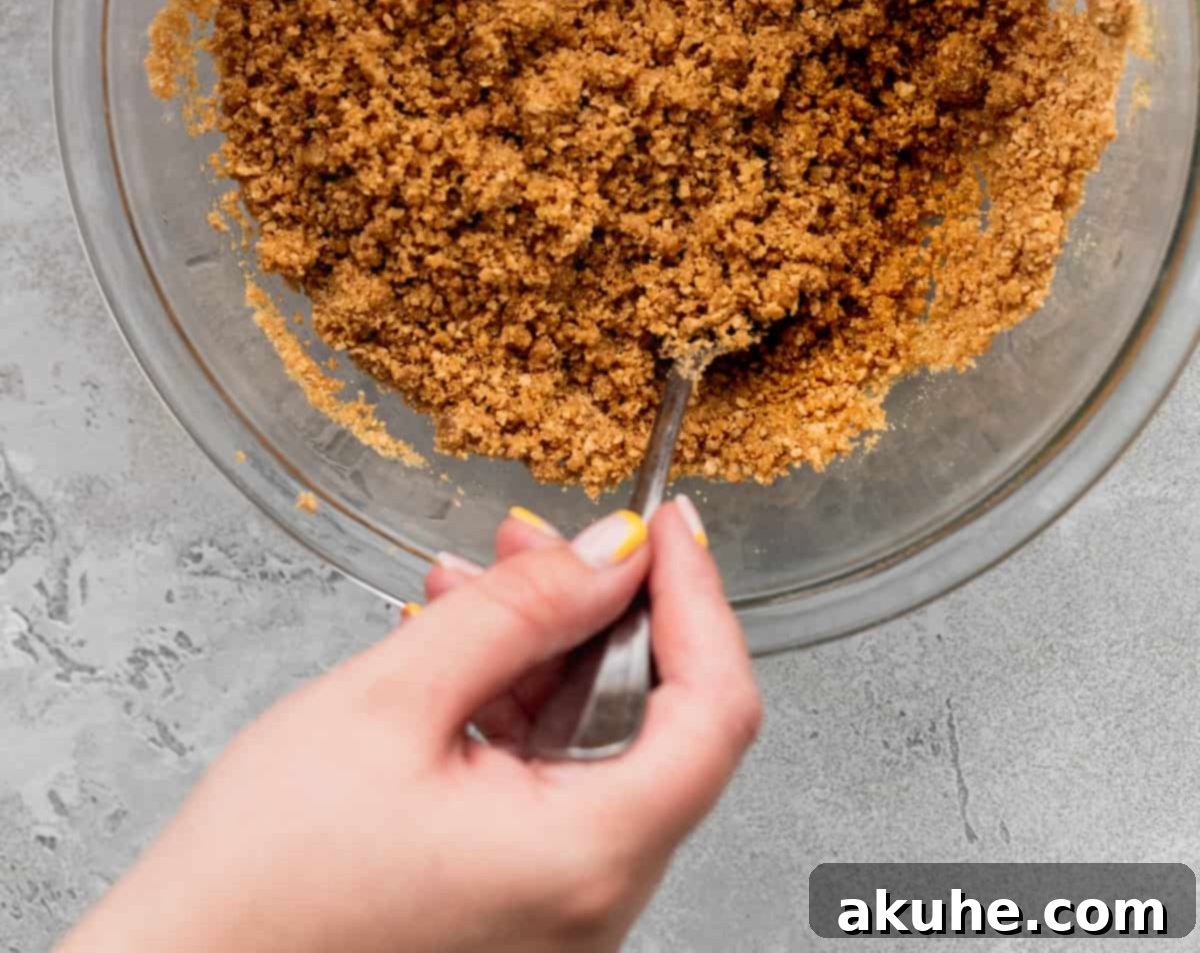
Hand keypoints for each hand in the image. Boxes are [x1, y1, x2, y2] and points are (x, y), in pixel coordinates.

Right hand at [60, 500, 760, 952]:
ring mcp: (558, 913)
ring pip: (598, 746)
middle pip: (660, 722)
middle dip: (600, 609)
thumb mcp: (392, 699)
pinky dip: (514, 707)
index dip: (699, 596)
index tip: (666, 522)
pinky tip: (455, 650)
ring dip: (545, 651)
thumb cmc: (262, 882)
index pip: (715, 710)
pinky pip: (550, 785)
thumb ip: (520, 611)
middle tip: (540, 536)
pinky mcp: (517, 908)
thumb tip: (613, 550)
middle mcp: (592, 902)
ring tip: (472, 583)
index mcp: (586, 858)